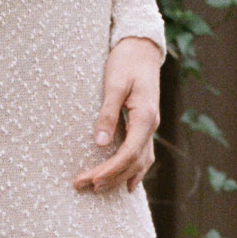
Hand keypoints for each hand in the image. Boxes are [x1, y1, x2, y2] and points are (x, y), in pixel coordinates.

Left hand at [73, 36, 162, 195]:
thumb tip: (100, 143)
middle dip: (111, 176)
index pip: (129, 152)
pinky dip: (134, 170)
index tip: (92, 179)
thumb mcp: (114, 84)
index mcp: (146, 117)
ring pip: (140, 161)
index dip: (111, 169)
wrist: (142, 49)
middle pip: (133, 162)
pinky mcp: (144, 125)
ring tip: (98, 188)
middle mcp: (151, 126)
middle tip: (85, 186)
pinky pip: (142, 154)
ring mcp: (150, 127)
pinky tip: (127, 183)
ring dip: (120, 177)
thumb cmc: (126, 62)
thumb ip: (107, 113)